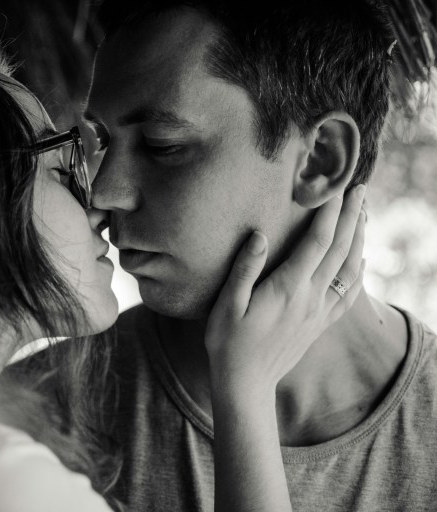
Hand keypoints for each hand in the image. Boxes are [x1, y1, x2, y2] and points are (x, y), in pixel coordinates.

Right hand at [205, 185, 366, 394]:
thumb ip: (244, 269)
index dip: (329, 213)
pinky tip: (362, 259)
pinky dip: (359, 271)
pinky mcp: (320, 324)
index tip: (337, 188)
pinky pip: (349, 293)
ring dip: (360, 238)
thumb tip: (260, 236)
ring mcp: (319, 312)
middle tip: (361, 189)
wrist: (246, 383)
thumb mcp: (227, 304)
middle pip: (340, 250)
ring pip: (350, 269)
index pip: (317, 242)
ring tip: (364, 214)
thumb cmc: (228, 342)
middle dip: (352, 217)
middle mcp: (311, 298)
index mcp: (288, 289)